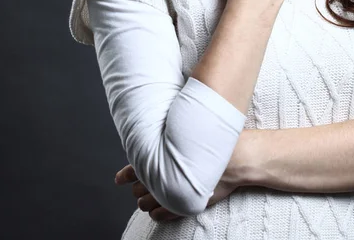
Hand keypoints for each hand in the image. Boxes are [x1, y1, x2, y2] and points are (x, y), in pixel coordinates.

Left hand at [114, 133, 247, 221]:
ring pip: (147, 204)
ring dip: (146, 202)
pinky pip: (161, 215)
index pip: (134, 170)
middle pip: (139, 189)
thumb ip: (170, 144)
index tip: (119, 179)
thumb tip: (158, 142)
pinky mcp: (183, 206)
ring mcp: (172, 194)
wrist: (235, 160)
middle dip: (139, 188)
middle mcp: (163, 177)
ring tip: (150, 199)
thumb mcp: (187, 138)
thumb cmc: (213, 146)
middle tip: (142, 186)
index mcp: (161, 159)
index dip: (125, 175)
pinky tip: (158, 212)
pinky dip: (157, 214)